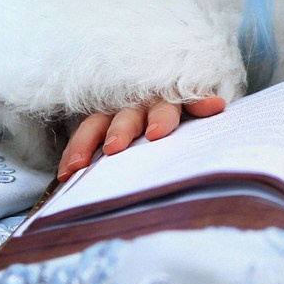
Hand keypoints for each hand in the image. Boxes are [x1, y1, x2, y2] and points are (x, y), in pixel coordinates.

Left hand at [57, 96, 226, 180]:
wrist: (165, 86)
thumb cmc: (136, 132)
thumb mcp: (114, 141)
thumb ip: (99, 164)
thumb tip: (73, 198)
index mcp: (112, 116)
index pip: (92, 128)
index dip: (80, 146)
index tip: (69, 171)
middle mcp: (136, 105)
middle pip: (124, 116)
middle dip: (118, 131)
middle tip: (113, 148)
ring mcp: (163, 98)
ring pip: (160, 106)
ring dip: (159, 117)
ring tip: (158, 132)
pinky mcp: (189, 94)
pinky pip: (196, 96)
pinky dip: (202, 101)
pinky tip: (214, 107)